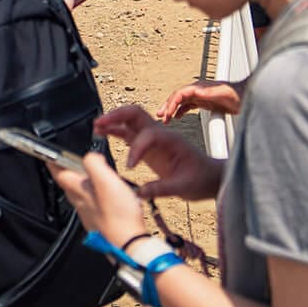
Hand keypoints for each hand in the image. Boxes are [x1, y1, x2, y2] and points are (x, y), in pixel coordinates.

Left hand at [52, 152, 143, 245]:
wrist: (130, 245)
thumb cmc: (118, 215)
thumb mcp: (105, 178)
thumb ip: (93, 162)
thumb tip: (91, 157)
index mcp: (78, 191)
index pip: (58, 173)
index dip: (53, 162)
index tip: (50, 156)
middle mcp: (81, 205)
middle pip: (70, 186)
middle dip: (72, 174)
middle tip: (76, 166)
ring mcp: (91, 217)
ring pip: (84, 198)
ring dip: (89, 188)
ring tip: (99, 181)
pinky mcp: (103, 226)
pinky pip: (97, 209)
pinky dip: (102, 202)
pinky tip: (113, 201)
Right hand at [94, 105, 222, 200]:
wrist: (211, 177)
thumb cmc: (202, 178)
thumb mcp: (185, 186)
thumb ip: (161, 188)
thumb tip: (140, 193)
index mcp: (170, 140)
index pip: (147, 136)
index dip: (135, 149)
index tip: (130, 166)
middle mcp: (160, 134)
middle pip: (135, 114)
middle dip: (116, 116)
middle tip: (100, 123)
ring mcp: (153, 139)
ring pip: (130, 121)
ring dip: (113, 121)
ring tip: (96, 127)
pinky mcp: (149, 146)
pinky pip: (130, 134)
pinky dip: (116, 132)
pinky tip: (104, 135)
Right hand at [157, 79, 242, 121]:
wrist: (247, 96)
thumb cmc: (237, 94)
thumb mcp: (224, 93)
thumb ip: (209, 92)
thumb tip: (195, 91)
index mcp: (200, 87)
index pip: (180, 93)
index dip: (172, 103)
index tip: (167, 113)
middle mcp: (198, 90)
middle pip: (177, 97)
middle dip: (167, 106)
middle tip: (160, 116)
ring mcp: (201, 96)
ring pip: (181, 102)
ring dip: (172, 109)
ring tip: (164, 118)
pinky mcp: (205, 103)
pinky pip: (188, 106)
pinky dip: (180, 111)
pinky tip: (177, 117)